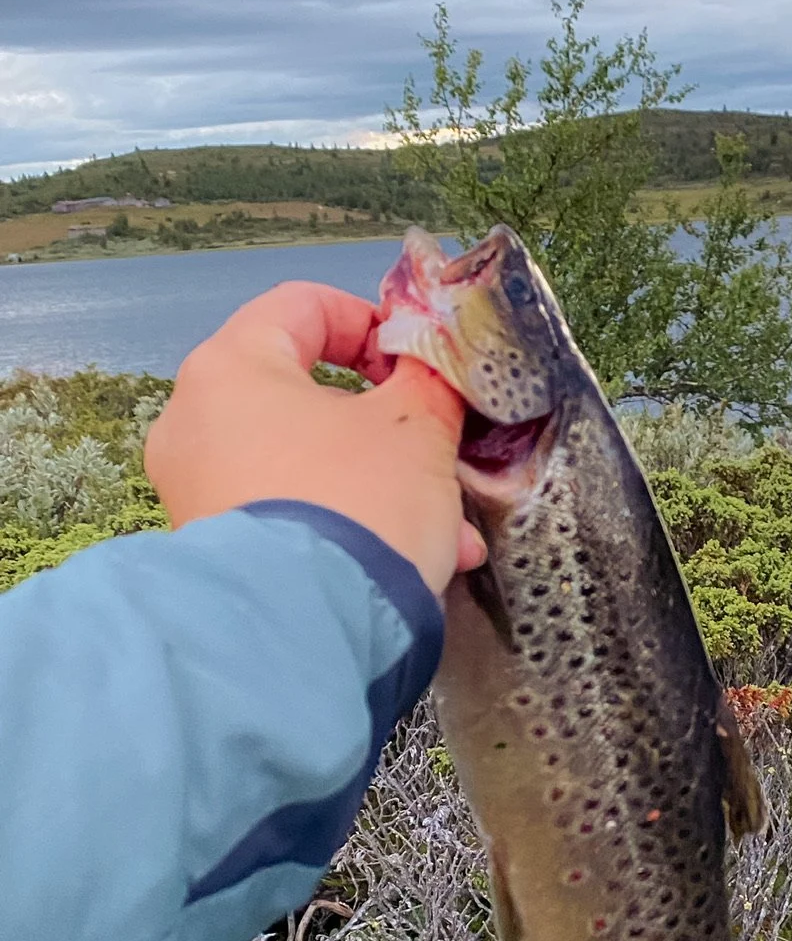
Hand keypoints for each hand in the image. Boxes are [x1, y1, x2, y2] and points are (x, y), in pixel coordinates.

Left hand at [144, 281, 486, 595]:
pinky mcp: (215, 553)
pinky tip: (411, 566)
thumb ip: (429, 380)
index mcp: (231, 368)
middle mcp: (195, 423)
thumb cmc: (358, 505)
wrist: (305, 633)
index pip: (302, 306)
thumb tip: (432, 363)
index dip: (373, 322)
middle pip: (307, 396)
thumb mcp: (418, 429)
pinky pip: (292, 516)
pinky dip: (349, 527)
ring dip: (383, 486)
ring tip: (447, 532)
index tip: (418, 360)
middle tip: (441, 450)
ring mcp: (197, 492)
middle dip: (390, 427)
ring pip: (308, 465)